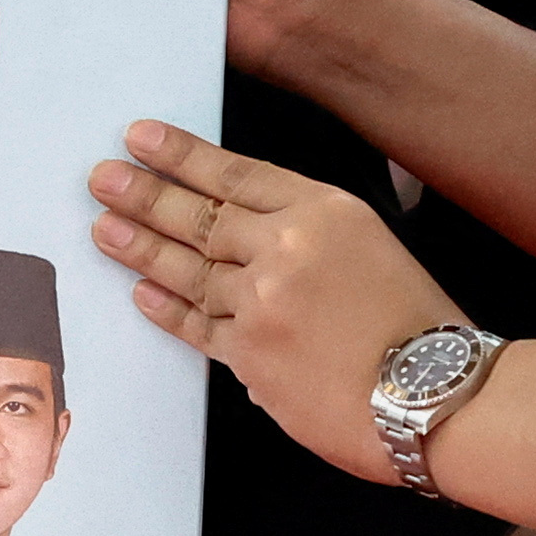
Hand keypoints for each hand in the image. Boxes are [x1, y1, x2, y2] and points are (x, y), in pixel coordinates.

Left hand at [92, 120, 459, 486]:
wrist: (433, 396)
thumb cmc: (417, 326)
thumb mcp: (372, 245)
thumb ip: (309, 231)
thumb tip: (247, 233)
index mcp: (323, 211)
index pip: (234, 173)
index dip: (181, 155)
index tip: (141, 139)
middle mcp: (286, 249)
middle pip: (199, 215)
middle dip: (142, 194)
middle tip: (102, 178)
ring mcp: (261, 303)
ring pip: (188, 269)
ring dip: (140, 247)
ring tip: (104, 229)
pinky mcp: (249, 355)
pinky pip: (195, 325)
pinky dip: (164, 307)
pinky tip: (141, 291)